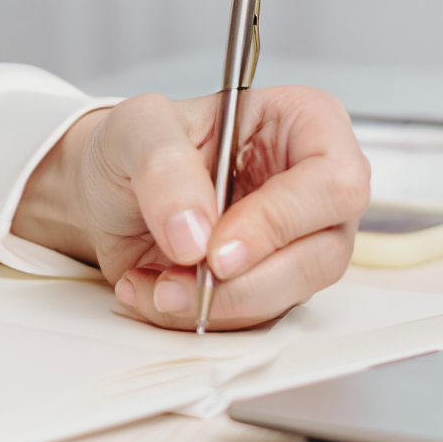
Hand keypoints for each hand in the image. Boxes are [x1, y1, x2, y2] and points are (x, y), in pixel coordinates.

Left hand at [14, 86, 369, 330]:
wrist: (107, 191)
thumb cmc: (136, 143)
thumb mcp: (137, 127)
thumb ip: (165, 166)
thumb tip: (196, 232)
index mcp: (304, 122)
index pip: (335, 180)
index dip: (281, 221)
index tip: (217, 249)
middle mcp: (313, 185)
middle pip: (324, 252)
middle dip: (246, 280)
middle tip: (182, 277)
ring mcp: (297, 240)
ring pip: (291, 295)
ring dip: (216, 304)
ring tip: (156, 281)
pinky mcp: (270, 283)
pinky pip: (252, 319)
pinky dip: (197, 316)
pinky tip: (155, 288)